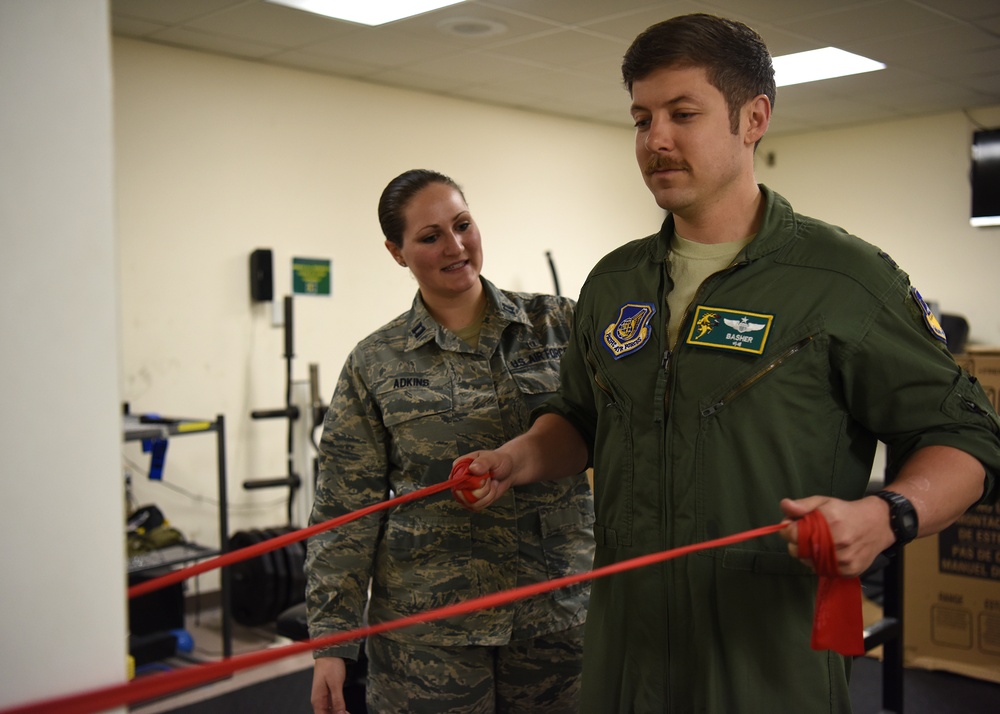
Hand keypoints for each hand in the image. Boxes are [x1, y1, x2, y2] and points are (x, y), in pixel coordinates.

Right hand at [311, 656, 349, 713]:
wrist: (329, 653)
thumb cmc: (330, 666)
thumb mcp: (335, 683)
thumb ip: (337, 700)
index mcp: (318, 700)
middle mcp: (318, 701)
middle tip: (348, 713)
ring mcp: (322, 698)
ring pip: (329, 712)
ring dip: (338, 713)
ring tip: (348, 712)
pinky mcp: (327, 694)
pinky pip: (331, 706)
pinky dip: (338, 709)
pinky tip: (345, 710)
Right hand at [452, 450, 516, 509]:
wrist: (508, 471)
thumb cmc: (499, 461)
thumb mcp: (493, 458)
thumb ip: (483, 462)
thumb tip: (473, 468)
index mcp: (460, 466)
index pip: (456, 479)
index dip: (471, 482)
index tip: (485, 476)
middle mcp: (460, 480)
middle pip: (462, 494)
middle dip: (482, 489)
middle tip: (488, 479)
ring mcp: (464, 492)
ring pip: (471, 502)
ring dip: (487, 494)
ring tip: (490, 483)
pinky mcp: (471, 501)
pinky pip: (476, 507)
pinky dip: (488, 499)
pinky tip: (491, 490)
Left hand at [779, 495, 893, 577]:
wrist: (878, 524)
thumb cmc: (846, 512)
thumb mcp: (824, 501)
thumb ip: (802, 505)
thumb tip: (784, 506)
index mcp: (829, 522)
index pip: (793, 534)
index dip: (787, 529)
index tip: (791, 526)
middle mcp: (837, 542)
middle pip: (798, 551)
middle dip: (796, 542)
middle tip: (806, 535)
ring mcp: (844, 559)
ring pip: (809, 563)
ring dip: (808, 554)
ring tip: (818, 543)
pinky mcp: (850, 571)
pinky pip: (823, 571)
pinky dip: (820, 563)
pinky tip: (828, 552)